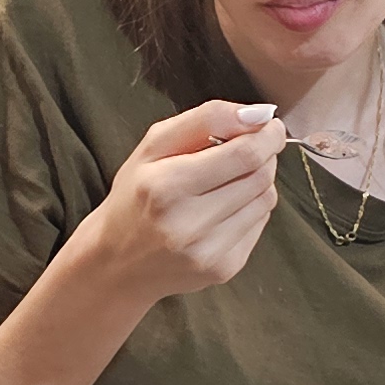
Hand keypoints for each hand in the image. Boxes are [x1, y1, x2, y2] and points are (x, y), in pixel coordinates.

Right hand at [76, 101, 287, 303]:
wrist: (115, 263)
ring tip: (234, 176)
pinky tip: (226, 207)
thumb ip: (205, 120)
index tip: (268, 125)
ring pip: (265, 200)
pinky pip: (259, 225)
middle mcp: (188, 224)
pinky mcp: (223, 269)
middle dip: (265, 153)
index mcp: (166, 186)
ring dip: (260, 180)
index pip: (244, 154)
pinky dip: (252, 208)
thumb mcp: (152, 147)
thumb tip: (257, 114)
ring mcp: (208, 252)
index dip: (266, 135)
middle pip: (259, 176)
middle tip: (255, 145)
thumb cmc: (135, 197)